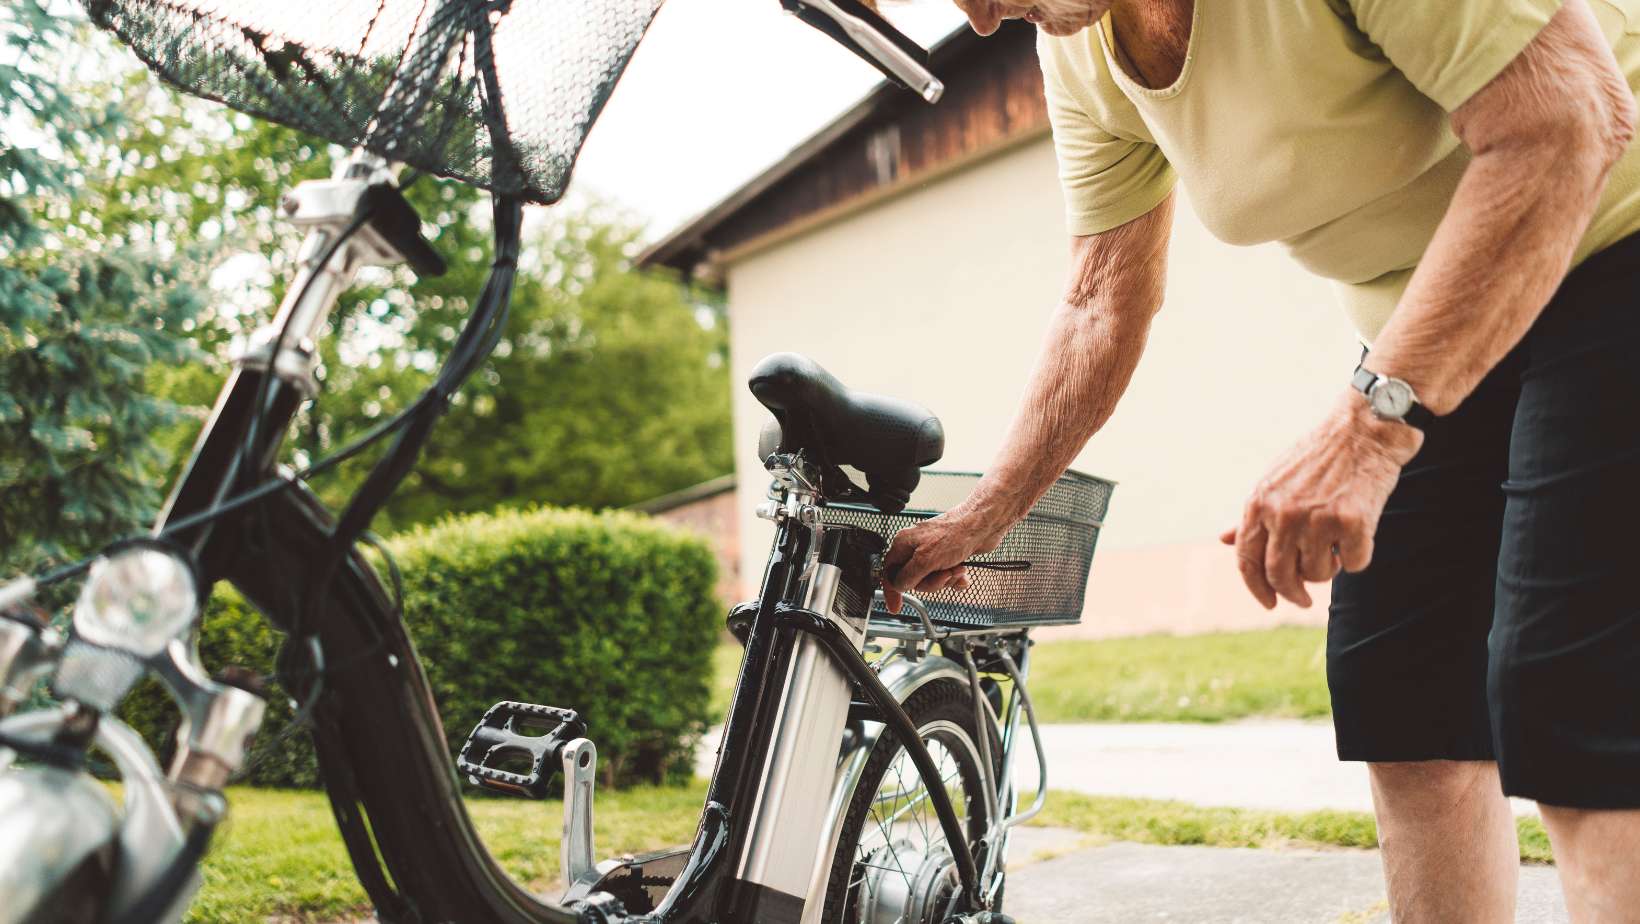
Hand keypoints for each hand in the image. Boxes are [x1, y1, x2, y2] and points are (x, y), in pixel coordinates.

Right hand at [880, 504, 1009, 613]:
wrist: (983, 526)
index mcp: (904, 545)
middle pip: (913, 580)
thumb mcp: (926, 561)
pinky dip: (955, 579)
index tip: (895, 606)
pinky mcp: (947, 557)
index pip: (890, 572)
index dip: (892, 590)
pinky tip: (962, 574)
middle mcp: (915, 548)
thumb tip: (899, 586)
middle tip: (944, 575)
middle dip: (931, 582)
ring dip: (946, 580)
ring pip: (931, 580)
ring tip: (956, 569)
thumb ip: (908, 576)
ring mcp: (932, 552)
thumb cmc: (956, 535)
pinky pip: (945, 577)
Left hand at [1220, 390, 1422, 607]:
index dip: (1257, 589)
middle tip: (1303, 599)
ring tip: (1333, 544)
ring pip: (1318, 574)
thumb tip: (1224, 539)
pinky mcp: (1354, 523)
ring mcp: (1318, 520)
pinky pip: (1354, 564)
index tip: (1270, 603)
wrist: (1363, 431)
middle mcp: (1284, 515)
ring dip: (1328, 568)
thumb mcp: (1274, 482)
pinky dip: (1358, 556)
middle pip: (1280, 577)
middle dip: (1293, 594)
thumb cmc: (1317, 458)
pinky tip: (1358, 533)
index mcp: (1258, 504)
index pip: (1247, 562)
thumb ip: (1252, 515)